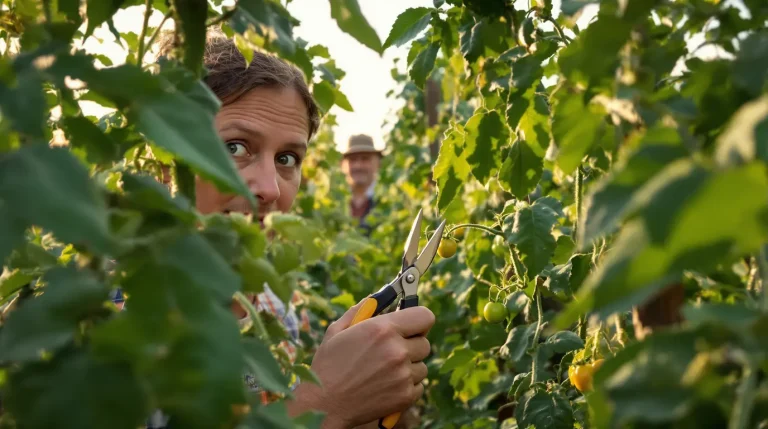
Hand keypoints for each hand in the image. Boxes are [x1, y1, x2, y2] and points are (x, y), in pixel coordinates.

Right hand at [295, 301, 434, 427]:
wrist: (323, 404)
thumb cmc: (328, 365)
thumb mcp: (338, 330)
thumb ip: (361, 310)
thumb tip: (378, 299)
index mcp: (383, 329)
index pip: (425, 316)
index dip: (419, 319)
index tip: (412, 325)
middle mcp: (397, 351)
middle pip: (425, 343)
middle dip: (411, 345)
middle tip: (392, 350)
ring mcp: (403, 375)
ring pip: (422, 366)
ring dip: (409, 367)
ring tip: (385, 371)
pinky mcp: (405, 396)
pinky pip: (419, 385)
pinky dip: (407, 385)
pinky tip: (386, 384)